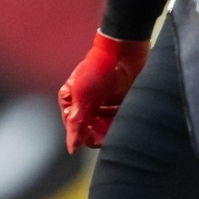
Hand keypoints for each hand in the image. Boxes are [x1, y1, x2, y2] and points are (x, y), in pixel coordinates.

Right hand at [57, 32, 149, 151]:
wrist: (124, 50)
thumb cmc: (98, 70)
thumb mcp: (83, 97)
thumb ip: (77, 123)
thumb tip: (72, 148)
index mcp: (70, 102)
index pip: (77, 131)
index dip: (88, 137)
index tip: (101, 136)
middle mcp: (84, 105)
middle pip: (92, 131)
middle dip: (102, 133)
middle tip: (114, 128)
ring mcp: (102, 104)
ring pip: (106, 128)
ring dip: (114, 128)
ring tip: (122, 119)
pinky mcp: (118, 102)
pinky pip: (119, 121)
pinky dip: (123, 122)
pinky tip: (128, 116)